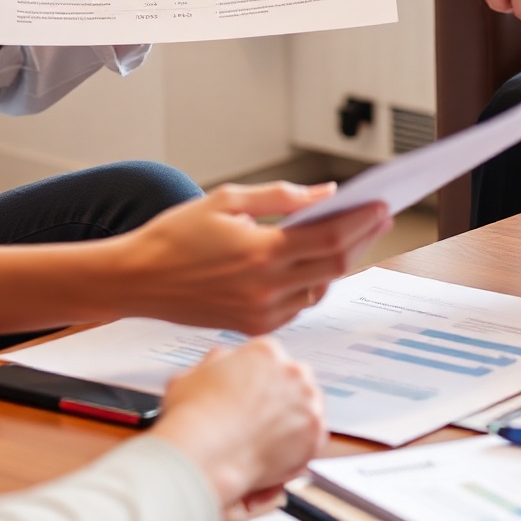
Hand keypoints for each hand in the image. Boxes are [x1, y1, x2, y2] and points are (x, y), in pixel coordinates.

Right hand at [117, 182, 390, 332]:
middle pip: (335, 266)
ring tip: (352, 234)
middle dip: (362, 238)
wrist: (137, 280)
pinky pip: (299, 305)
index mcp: (260, 252)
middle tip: (380, 215)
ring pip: (321, 288)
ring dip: (340, 262)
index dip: (363, 222)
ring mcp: (260, 312)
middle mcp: (265, 288)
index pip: (330, 240)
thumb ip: (281, 196)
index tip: (384, 204)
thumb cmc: (176, 235)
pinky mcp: (253, 326)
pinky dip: (313, 282)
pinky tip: (316, 262)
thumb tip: (326, 194)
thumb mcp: (226, 200)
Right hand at [153, 336, 325, 520]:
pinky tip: (267, 469)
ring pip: (303, 415)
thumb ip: (215, 364)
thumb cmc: (194, 416)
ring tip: (258, 451)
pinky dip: (293, 459)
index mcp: (265, 351)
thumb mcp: (192, 373)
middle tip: (255, 428)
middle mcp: (293, 371)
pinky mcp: (315, 435)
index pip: (270, 363)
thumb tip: (221, 361)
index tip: (251, 403)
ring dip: (287, 431)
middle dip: (277, 406)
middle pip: (292, 386)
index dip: (258, 386)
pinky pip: (310, 446)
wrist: (205, 452)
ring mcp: (308, 402)